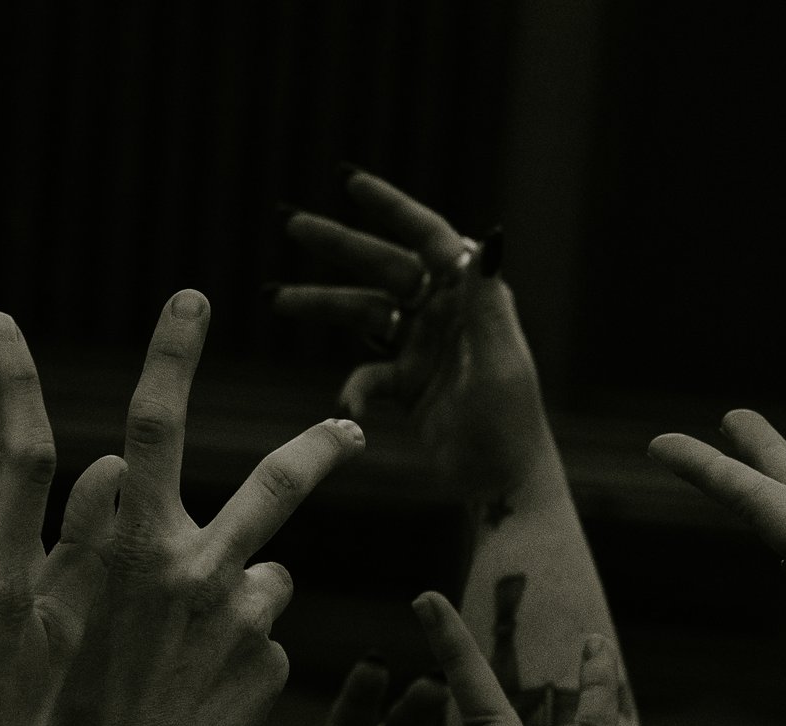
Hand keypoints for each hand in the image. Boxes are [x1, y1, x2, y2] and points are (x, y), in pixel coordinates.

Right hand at [36, 291, 360, 725]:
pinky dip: (232, 657)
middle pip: (275, 486)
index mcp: (129, 542)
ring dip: (250, 579)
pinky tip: (195, 696)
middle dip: (315, 449)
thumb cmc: (40, 713)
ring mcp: (242, 623)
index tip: (193, 299)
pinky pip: (257, 642)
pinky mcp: (268, 673)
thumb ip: (30, 522)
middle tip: (351, 422)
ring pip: (270, 571)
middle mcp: (196, 570)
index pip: (154, 424)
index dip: (174, 355)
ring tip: (251, 599)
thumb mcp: (25, 609)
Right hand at [271, 169, 541, 498]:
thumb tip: (485, 238)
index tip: (350, 182)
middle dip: (339, 245)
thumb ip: (484, 300)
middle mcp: (445, 312)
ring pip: (363, 313)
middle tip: (290, 223)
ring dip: (321, 305)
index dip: (391, 207)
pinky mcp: (408, 383)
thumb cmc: (509, 421)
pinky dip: (353, 388)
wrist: (503, 481)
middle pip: (385, 266)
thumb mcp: (496, 358)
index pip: (429, 236)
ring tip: (276, 299)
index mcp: (471, 295)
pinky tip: (346, 407)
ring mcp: (424, 346)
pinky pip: (367, 373)